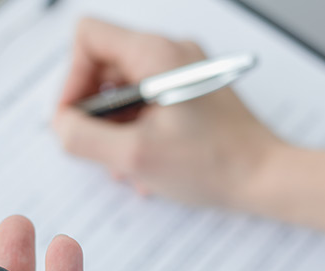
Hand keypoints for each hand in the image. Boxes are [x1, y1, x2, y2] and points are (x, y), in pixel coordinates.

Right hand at [54, 18, 279, 207]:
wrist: (264, 178)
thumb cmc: (212, 165)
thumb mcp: (134, 156)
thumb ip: (83, 137)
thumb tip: (59, 125)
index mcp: (156, 55)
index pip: (88, 38)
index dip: (70, 80)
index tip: (72, 119)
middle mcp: (169, 54)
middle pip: (103, 67)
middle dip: (92, 112)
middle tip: (95, 148)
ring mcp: (181, 73)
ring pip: (123, 90)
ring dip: (113, 128)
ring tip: (122, 164)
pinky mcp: (188, 94)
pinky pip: (145, 105)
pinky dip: (134, 132)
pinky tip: (142, 164)